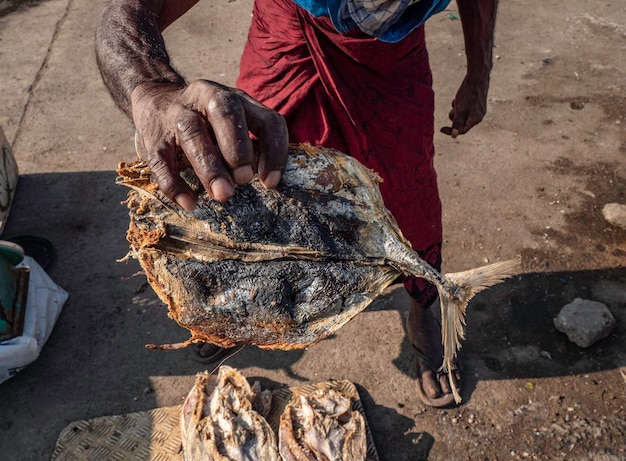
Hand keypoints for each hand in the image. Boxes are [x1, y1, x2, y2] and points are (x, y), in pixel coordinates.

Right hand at [130, 80, 288, 209]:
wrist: (156, 99)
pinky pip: (161, 160)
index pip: (266, 119)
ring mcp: (177, 114)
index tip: (270, 182)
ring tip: (222, 194)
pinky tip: (190, 202)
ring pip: (192, 133)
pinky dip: (175, 184)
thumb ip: (249, 146)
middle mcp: (207, 97)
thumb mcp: (232, 124)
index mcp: (236, 99)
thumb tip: (266, 180)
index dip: (273, 151)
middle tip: (244, 180)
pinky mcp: (153, 136)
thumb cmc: (206, 123)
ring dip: (209, 166)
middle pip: (226, 113)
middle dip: (238, 148)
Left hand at [440, 75, 488, 137]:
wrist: (477, 78)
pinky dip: (459, 104)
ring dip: (456, 110)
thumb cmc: (469, 94)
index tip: (441, 129)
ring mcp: (477, 110)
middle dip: (454, 116)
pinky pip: (463, 108)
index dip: (451, 131)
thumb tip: (454, 136)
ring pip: (461, 115)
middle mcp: (478, 116)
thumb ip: (457, 123)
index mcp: (475, 120)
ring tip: (458, 101)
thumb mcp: (460, 110)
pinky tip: (459, 97)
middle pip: (461, 123)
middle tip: (455, 107)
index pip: (461, 131)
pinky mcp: (475, 103)